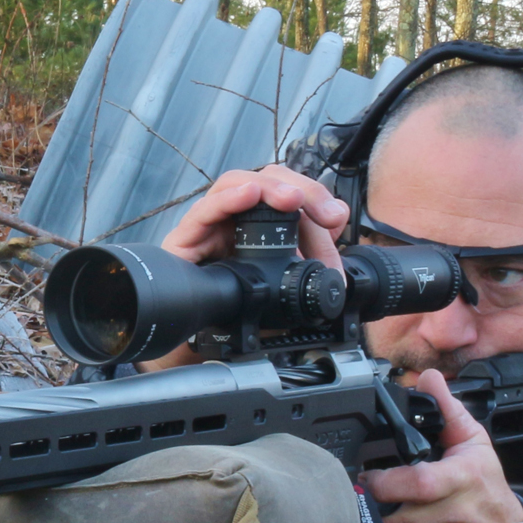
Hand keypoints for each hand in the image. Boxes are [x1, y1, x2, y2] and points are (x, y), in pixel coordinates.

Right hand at [137, 165, 349, 371]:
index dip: (314, 197)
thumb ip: (310, 254)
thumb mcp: (286, 281)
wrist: (201, 342)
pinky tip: (249, 195)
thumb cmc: (238, 309)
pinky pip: (203, 211)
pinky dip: (227, 199)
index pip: (285, 191)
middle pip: (264, 180)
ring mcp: (209, 226)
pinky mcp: (184, 239)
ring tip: (292, 199)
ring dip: (268, 188)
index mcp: (257, 223)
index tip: (335, 217)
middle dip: (299, 189)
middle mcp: (232, 218)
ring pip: (235, 184)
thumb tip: (338, 229)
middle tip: (323, 212)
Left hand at [359, 369, 522, 522]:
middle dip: (368, 514)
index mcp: (461, 479)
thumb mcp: (473, 442)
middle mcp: (454, 515)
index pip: (421, 483)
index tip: (367, 477)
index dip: (387, 483)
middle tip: (349, 501)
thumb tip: (428, 379)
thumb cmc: (486, 483)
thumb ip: (447, 410)